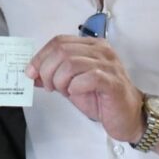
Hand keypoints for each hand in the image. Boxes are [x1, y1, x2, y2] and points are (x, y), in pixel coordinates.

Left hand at [26, 36, 144, 142]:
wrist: (128, 116)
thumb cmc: (100, 99)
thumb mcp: (71, 85)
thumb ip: (53, 76)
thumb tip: (31, 73)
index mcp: (91, 46)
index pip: (59, 41)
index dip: (40, 56)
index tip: (30, 72)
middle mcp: (101, 50)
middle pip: (62, 50)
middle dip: (47, 70)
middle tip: (49, 86)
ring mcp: (108, 65)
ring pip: (71, 63)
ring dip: (59, 79)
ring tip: (62, 91)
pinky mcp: (112, 82)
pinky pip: (88, 77)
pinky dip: (74, 86)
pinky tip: (75, 93)